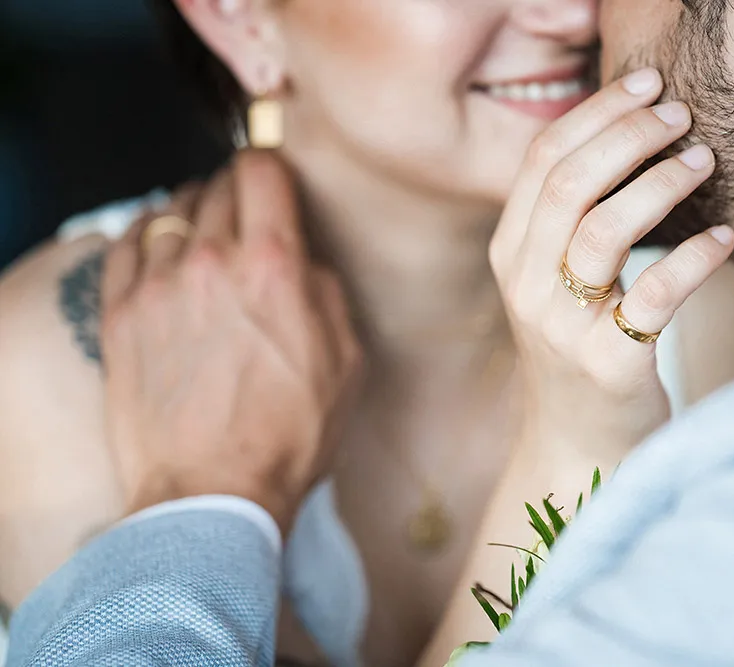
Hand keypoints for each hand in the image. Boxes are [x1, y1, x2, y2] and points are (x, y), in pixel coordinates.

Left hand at [100, 151, 362, 533]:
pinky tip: (159, 241)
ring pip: (171, 210)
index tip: (275, 181)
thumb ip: (328, 294)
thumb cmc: (289, 435)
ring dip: (193, 212)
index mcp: (274, 268)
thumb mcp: (346, 363)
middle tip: (247, 213)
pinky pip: (126, 244)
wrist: (212, 493)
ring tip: (205, 232)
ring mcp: (159, 287)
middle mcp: (212, 262)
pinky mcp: (121, 315)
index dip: (272, 167)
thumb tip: (307, 261)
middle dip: (236, 191)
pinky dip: (145, 232)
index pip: (262, 171)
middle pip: (216, 185)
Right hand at [490, 68, 733, 455]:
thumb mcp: (553, 282)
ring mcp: (563, 327)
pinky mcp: (609, 365)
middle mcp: (526, 285)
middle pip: (570, 183)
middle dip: (630, 134)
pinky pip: (655, 296)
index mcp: (510, 253)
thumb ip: (570, 221)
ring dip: (660, 184)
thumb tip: (629, 135)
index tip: (647, 84)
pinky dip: (696, 259)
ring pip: (603, 229)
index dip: (597, 113)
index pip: (543, 160)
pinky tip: (725, 240)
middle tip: (680, 115)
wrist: (577, 445)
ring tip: (703, 160)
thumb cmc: (578, 350)